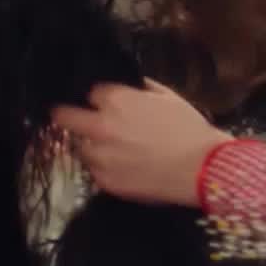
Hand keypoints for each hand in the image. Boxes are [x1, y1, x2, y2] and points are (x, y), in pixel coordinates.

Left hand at [49, 79, 232, 207]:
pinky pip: (94, 171)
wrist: (202, 169)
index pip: (90, 92)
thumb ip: (139, 87)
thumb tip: (126, 85)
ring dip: (89, 144)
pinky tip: (123, 166)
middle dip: (66, 115)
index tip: (100, 103)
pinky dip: (103, 167)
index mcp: (115, 100)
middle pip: (64, 116)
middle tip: (71, 118)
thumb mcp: (167, 96)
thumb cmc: (189, 129)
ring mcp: (100, 156)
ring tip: (109, 149)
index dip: (97, 98)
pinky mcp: (105, 181)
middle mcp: (100, 126)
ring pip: (79, 146)